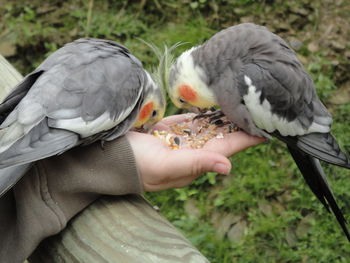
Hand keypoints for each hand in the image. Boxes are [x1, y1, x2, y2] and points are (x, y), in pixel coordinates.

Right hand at [127, 114, 264, 191]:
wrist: (111, 155)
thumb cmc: (137, 165)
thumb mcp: (166, 166)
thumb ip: (196, 164)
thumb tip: (229, 167)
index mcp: (196, 160)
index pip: (228, 147)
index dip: (247, 138)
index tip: (267, 127)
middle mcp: (194, 149)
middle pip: (224, 134)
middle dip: (242, 123)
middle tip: (262, 107)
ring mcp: (185, 137)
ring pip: (213, 124)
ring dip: (229, 115)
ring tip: (247, 102)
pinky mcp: (175, 127)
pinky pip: (197, 118)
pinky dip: (211, 111)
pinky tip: (223, 103)